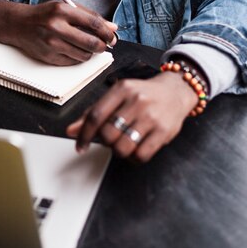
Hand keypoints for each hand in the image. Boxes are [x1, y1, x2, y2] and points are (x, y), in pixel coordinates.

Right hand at [0, 0, 117, 64]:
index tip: (112, 36)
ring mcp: (52, 44)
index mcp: (62, 10)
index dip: (107, 31)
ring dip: (91, 52)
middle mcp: (56, 27)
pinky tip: (75, 49)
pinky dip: (78, 57)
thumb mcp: (65, 8)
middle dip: (103, 45)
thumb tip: (112, 27)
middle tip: (105, 45)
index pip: (93, 23)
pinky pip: (73, 62)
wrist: (18, 24)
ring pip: (84, 55)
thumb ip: (89, 16)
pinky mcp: (49, 57)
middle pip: (91, 42)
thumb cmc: (45, 14)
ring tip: (89, 46)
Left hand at [67, 71, 198, 161]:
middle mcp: (136, 101)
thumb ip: (94, 113)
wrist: (176, 91)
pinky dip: (134, 158)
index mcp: (122, 89)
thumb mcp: (118, 96)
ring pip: (123, 147)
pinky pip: (141, 155)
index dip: (84, 134)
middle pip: (108, 134)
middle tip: (112, 138)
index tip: (80, 146)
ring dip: (119, 151)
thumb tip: (71, 131)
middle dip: (106, 142)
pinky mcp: (163, 131)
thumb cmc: (143, 94)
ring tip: (124, 143)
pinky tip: (135, 149)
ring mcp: (151, 116)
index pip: (95, 115)